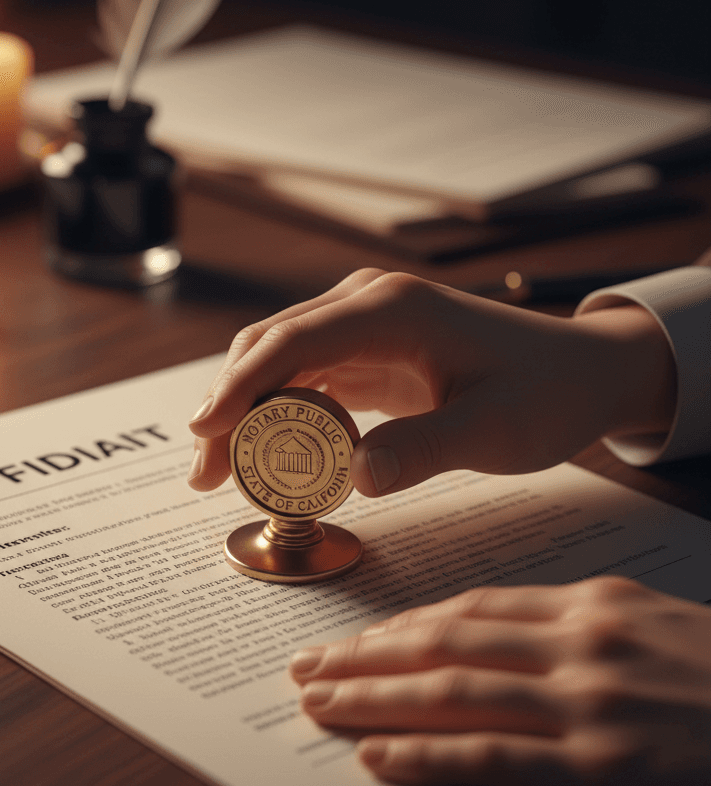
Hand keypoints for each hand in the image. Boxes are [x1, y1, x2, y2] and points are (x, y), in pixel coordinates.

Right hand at [187, 270, 674, 496]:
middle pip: (268, 348)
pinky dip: (273, 414)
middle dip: (227, 408)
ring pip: (275, 362)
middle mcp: (365, 305)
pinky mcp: (363, 351)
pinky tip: (262, 454)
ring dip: (242, 413)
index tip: (204, 434)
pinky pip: (300, 378)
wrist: (581, 372)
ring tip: (218, 473)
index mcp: (390, 309)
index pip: (292, 342)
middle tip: (205, 473)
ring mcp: (360, 326)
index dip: (239, 387)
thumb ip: (425, 450)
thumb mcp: (494, 428)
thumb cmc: (545, 391)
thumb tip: (353, 480)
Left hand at [288, 577, 710, 785]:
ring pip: (451, 689)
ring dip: (373, 696)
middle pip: (445, 640)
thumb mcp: (662, 629)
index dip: (404, 624)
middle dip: (368, 652)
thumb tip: (508, 642)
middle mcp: (580, 642)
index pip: (472, 609)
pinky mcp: (603, 770)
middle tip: (308, 660)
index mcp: (595, 605)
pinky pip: (491, 755)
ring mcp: (588, 703)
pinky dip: (426, 753)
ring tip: (318, 701)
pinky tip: (378, 755)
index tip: (360, 636)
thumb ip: (585, 629)